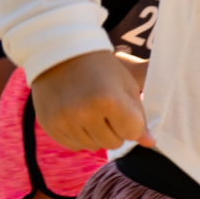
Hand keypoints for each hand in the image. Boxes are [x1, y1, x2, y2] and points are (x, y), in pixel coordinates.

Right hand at [31, 50, 150, 151]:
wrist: (61, 53)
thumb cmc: (102, 67)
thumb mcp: (126, 85)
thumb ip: (139, 116)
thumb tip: (149, 143)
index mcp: (109, 99)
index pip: (132, 133)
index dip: (132, 122)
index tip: (125, 108)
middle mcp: (85, 113)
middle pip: (114, 143)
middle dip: (115, 129)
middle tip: (107, 108)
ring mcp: (65, 120)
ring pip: (94, 146)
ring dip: (97, 133)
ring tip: (91, 109)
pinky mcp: (50, 125)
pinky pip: (74, 145)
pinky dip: (79, 134)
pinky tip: (77, 114)